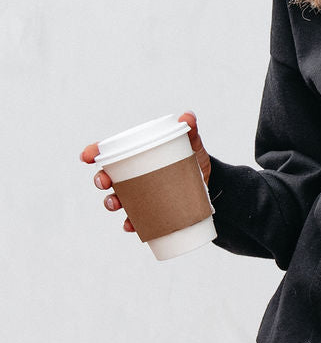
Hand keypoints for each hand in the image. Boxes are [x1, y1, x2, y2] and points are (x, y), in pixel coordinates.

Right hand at [80, 112, 210, 234]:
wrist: (211, 184)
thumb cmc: (192, 159)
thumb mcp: (191, 144)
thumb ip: (189, 130)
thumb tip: (187, 117)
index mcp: (136, 157)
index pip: (108, 154)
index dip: (93, 153)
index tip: (87, 156)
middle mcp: (132, 177)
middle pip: (107, 179)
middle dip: (100, 180)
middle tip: (104, 182)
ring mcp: (139, 196)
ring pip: (117, 201)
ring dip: (111, 203)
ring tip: (116, 204)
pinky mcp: (150, 212)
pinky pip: (136, 221)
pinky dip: (131, 223)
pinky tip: (131, 225)